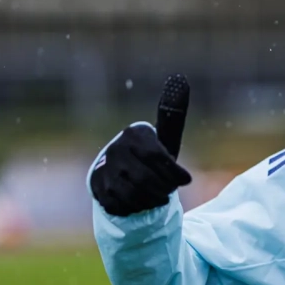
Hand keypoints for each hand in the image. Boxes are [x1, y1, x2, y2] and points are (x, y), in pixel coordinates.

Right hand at [90, 75, 192, 216]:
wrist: (122, 174)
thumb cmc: (150, 155)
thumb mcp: (165, 138)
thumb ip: (173, 114)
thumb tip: (179, 78)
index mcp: (135, 134)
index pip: (158, 158)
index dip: (175, 173)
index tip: (185, 181)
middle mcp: (116, 149)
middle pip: (147, 179)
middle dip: (164, 188)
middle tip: (169, 190)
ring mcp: (105, 169)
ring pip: (135, 193)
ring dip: (152, 199)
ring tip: (158, 196)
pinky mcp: (98, 187)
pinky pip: (122, 204)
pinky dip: (137, 207)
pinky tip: (141, 201)